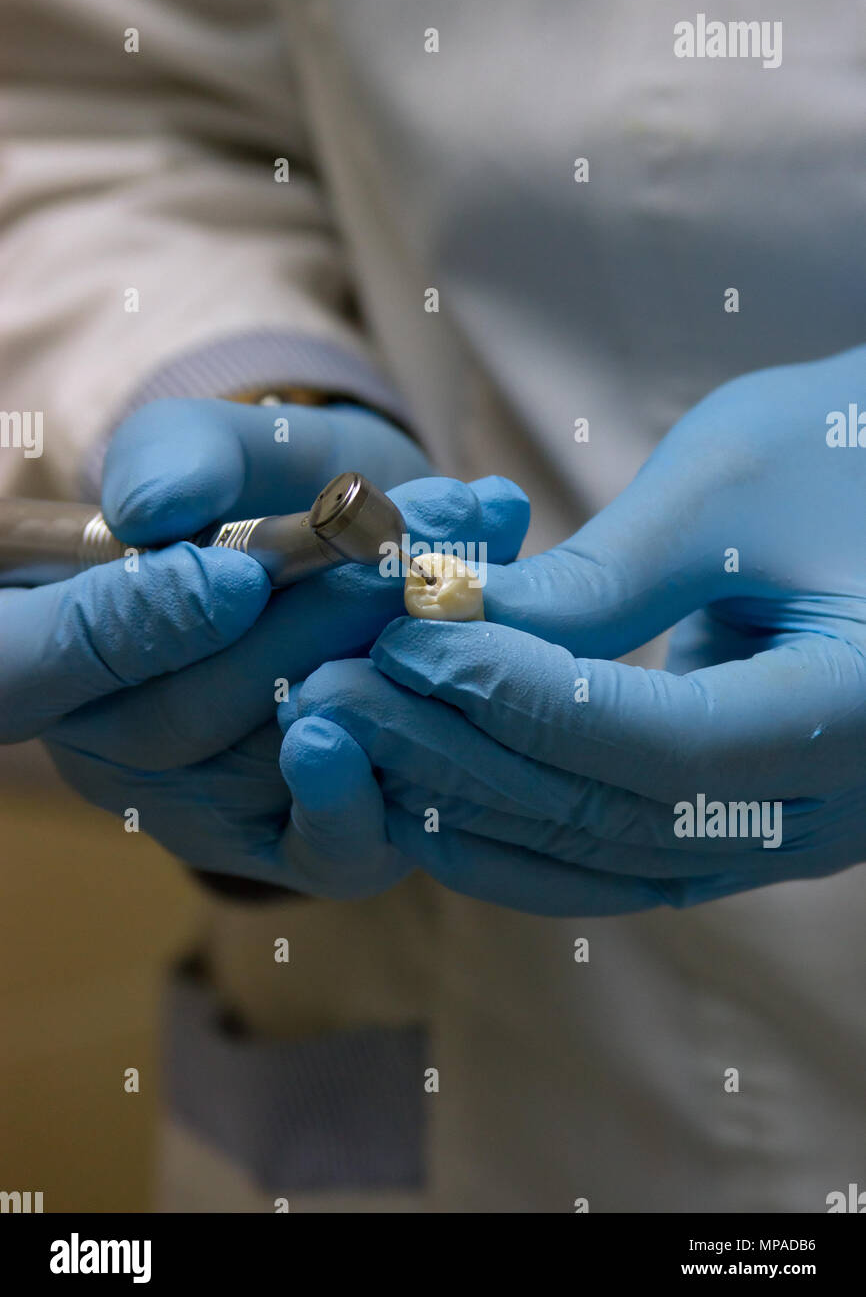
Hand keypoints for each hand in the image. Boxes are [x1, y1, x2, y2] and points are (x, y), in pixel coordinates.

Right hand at [42, 397, 528, 886]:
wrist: (359, 537)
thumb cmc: (265, 487)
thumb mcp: (214, 447)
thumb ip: (174, 457)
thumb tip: (151, 509)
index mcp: (50, 653)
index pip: (35, 667)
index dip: (138, 623)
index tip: (240, 573)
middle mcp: (110, 748)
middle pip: (185, 719)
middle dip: (310, 621)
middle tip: (404, 547)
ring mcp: (203, 809)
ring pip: (275, 761)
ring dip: (383, 660)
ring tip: (463, 566)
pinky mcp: (296, 847)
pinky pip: (337, 849)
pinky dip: (404, 767)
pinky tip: (465, 677)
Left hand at [287, 348, 865, 911]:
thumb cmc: (850, 449)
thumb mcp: (732, 486)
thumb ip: (601, 578)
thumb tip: (448, 628)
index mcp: (860, 711)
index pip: (663, 742)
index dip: (522, 701)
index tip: (404, 644)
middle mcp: (835, 809)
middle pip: (616, 818)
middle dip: (459, 759)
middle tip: (328, 698)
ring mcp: (792, 835)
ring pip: (605, 860)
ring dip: (466, 805)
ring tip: (347, 739)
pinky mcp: (744, 827)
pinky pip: (618, 858)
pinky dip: (517, 832)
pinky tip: (418, 792)